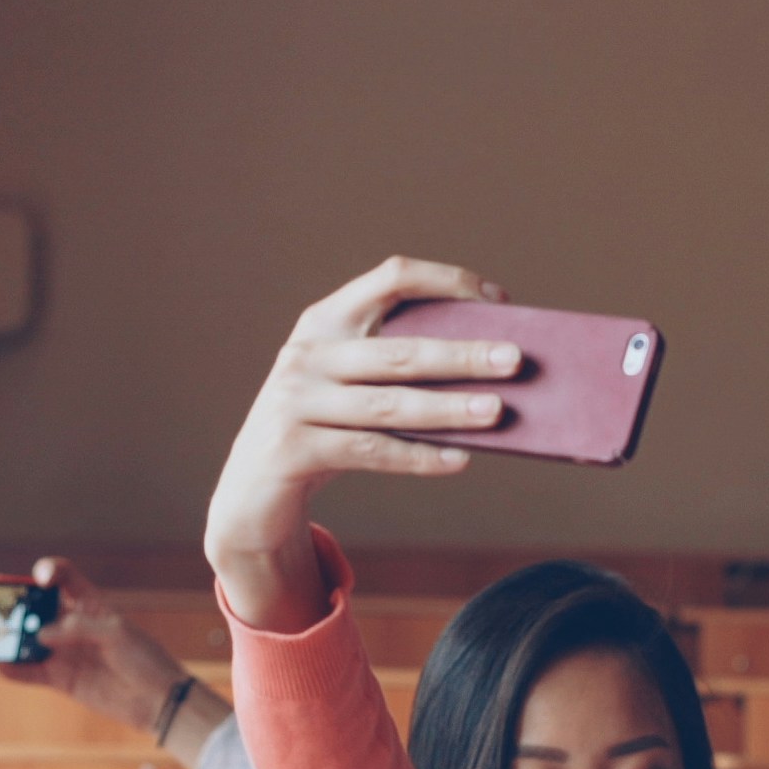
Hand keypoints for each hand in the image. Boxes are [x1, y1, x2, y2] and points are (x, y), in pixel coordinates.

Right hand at [7, 559, 204, 737]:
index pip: (63, 578)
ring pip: (27, 640)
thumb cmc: (145, 659)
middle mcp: (72, 626)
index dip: (47, 571)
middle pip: (35, 608)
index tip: (39, 579)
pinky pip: (31, 673)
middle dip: (12, 603)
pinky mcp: (62, 679)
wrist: (159, 701)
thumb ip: (78, 628)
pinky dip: (14, 670)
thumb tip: (40, 635)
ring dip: (7, 638)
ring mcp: (64, 652)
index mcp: (90, 604)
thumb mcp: (117, 634)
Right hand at [205, 255, 523, 630]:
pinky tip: (459, 460)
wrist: (253, 489)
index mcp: (325, 320)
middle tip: (515, 359)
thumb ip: (397, 368)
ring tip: (497, 411)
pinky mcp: (295, 448)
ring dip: (449, 408)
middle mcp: (308, 353)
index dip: (446, 281)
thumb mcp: (349, 384)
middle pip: (400, 350)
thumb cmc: (323, 427)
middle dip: (463, 354)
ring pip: (390, 404)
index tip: (497, 301)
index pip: (390, 278)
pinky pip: (373, 451)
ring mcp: (297, 401)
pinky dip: (420, 457)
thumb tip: (489, 371)